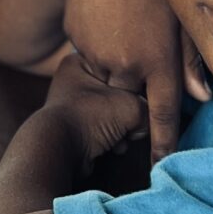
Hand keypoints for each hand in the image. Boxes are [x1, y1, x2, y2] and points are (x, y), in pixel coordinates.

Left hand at [43, 52, 147, 170]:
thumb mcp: (131, 105)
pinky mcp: (77, 129)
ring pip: (114, 114)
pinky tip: (114, 146)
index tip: (144, 100)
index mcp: (80, 62)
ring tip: (121, 137)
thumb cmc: (91, 118)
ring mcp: (74, 106)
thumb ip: (149, 107)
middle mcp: (74, 81)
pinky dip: (114, 139)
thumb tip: (153, 119)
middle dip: (130, 113)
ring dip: (123, 129)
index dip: (136, 86)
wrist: (59, 151)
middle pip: (119, 93)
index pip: (120, 67)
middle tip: (131, 123)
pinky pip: (106, 130)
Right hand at [61, 0, 194, 160]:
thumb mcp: (177, 18)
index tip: (163, 172)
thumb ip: (190, 58)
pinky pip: (95, 71)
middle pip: (136, 102)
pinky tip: (108, 29)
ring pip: (114, 88)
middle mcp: (131, 65)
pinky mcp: (81, 53)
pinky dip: (101, 60)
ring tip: (125, 34)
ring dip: (119, 75)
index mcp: (161, 58)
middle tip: (139, 49)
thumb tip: (201, 97)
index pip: (165, 115)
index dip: (164, 146)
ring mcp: (103, 60)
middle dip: (138, 93)